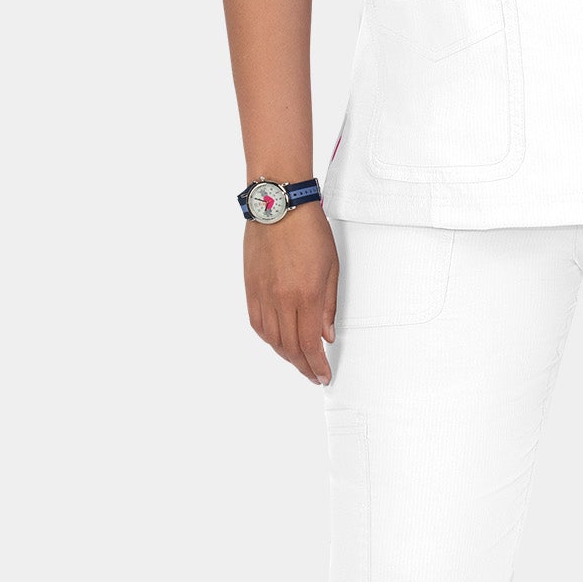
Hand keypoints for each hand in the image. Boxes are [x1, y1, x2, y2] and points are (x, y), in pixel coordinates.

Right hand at [244, 203, 338, 384]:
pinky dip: (268, 338)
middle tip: (313, 373)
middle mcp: (281, 300)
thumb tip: (326, 334)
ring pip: (272, 339)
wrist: (279, 206)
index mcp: (306, 295)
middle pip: (290, 347)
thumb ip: (329, 305)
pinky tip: (277, 342)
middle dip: (303, 365)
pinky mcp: (250, 289)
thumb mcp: (331, 266)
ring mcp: (263, 295)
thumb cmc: (308, 229)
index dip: (316, 365)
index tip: (322, 375)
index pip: (309, 344)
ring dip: (286, 355)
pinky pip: (257, 324)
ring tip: (298, 360)